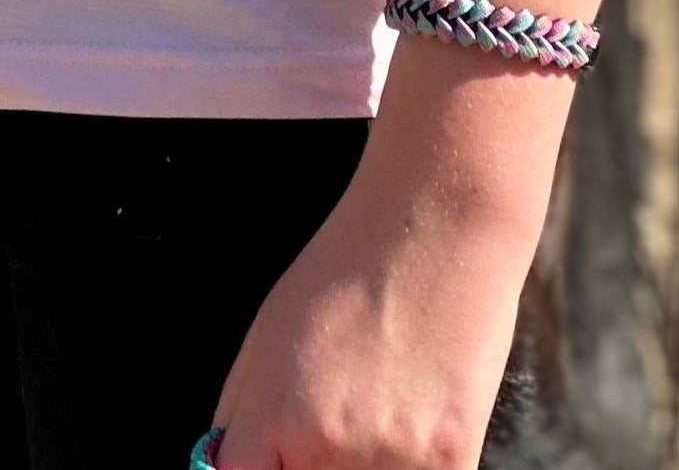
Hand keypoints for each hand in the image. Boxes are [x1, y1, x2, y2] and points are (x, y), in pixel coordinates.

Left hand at [206, 173, 523, 468]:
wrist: (436, 231)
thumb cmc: (347, 271)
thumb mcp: (267, 332)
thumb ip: (245, 412)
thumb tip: (226, 463)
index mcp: (272, 414)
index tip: (273, 460)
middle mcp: (326, 449)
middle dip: (312, 462)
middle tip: (336, 420)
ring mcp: (391, 463)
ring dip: (369, 467)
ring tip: (380, 410)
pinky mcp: (453, 464)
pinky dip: (416, 465)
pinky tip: (418, 420)